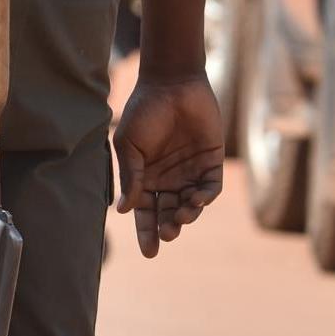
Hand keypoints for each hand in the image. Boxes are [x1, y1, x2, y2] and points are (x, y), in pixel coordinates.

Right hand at [113, 70, 224, 257]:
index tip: (149, 252)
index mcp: (146, 178)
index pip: (146, 213)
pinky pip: (210, 187)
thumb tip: (124, 210)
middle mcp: (168, 178)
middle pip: (168, 213)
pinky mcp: (211, 161)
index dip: (147, 233)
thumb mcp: (129, 145)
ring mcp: (190, 171)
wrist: (172, 83)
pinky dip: (205, 197)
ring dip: (187, 214)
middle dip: (169, 227)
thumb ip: (130, 177)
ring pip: (191, 204)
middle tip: (169, 233)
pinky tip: (198, 200)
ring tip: (183, 215)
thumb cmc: (144, 111)